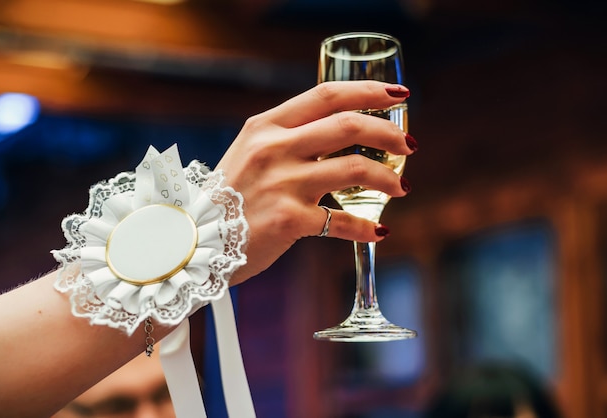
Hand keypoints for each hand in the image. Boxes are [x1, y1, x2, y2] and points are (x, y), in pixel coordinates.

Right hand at [216, 80, 416, 284]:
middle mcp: (274, 148)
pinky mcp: (288, 221)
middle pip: (348, 126)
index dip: (368, 92)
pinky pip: (342, 220)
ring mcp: (281, 184)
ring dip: (389, 178)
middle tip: (409, 145)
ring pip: (355, 169)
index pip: (326, 96)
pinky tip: (380, 230)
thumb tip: (343, 131)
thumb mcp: (251, 152)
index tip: (398, 97)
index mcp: (266, 126)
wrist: (196, 240)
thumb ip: (289, 138)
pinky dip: (367, 227)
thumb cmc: (230, 195)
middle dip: (389, 133)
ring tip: (402, 187)